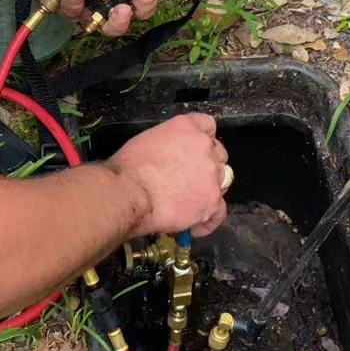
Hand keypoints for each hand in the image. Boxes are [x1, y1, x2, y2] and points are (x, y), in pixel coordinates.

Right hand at [104, 113, 227, 237]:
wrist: (130, 193)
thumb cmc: (128, 168)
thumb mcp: (146, 141)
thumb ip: (166, 144)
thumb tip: (166, 159)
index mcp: (187, 128)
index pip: (207, 125)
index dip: (202, 139)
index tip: (194, 150)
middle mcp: (204, 147)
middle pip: (218, 154)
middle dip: (206, 165)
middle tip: (189, 179)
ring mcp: (211, 174)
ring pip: (221, 180)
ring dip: (209, 189)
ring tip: (190, 202)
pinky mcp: (212, 200)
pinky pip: (219, 211)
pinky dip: (209, 219)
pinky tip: (195, 225)